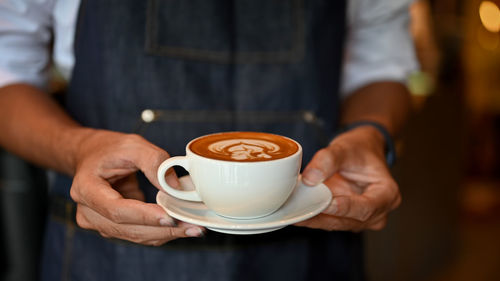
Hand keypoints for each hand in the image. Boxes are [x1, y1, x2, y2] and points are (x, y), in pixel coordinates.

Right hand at [70, 130, 204, 245]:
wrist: (93, 157)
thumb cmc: (109, 150)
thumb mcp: (132, 145)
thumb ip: (154, 161)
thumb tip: (174, 187)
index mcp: (86, 188)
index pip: (116, 210)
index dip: (144, 216)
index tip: (170, 217)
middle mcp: (88, 212)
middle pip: (129, 228)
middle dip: (164, 229)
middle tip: (194, 227)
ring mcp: (99, 223)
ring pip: (136, 236)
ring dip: (166, 234)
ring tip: (193, 229)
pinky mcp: (114, 227)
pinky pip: (140, 234)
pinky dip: (161, 232)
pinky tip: (181, 227)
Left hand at [296, 126, 400, 230]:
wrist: (359, 152)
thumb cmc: (359, 149)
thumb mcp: (346, 147)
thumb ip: (328, 160)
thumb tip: (311, 178)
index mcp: (387, 194)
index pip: (367, 207)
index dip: (347, 207)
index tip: (327, 203)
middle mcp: (377, 212)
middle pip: (349, 220)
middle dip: (324, 216)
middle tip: (301, 210)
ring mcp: (361, 218)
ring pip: (336, 224)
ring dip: (315, 218)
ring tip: (294, 211)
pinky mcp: (345, 219)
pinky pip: (328, 220)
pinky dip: (313, 216)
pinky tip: (296, 211)